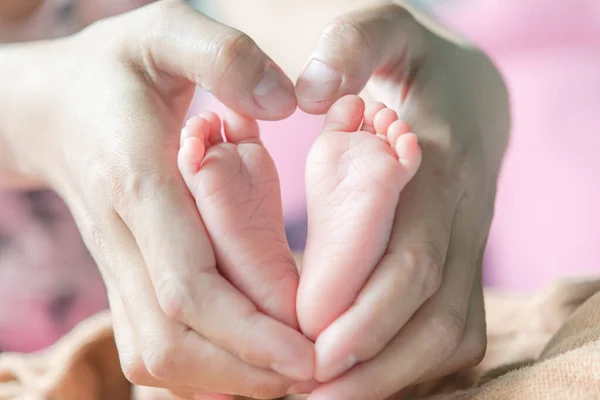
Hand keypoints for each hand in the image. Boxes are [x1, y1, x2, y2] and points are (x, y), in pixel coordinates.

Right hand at [4, 1, 314, 397]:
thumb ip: (225, 56)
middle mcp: (122, 239)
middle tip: (316, 372)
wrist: (52, 108)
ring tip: (291, 373)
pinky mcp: (123, 279)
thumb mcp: (167, 33)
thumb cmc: (118, 68)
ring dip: (226, 377)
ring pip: (160, 356)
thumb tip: (286, 102)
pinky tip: (250, 361)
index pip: (188, 284)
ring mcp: (117, 267)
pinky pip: (156, 346)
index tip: (309, 353)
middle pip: (175, 339)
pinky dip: (205, 367)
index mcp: (138, 182)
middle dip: (247, 369)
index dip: (249, 331)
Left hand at [295, 2, 508, 398]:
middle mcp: (463, 218)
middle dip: (371, 357)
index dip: (364, 303)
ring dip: (389, 375)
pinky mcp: (463, 270)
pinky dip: (407, 368)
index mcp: (441, 166)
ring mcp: (470, 250)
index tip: (308, 341)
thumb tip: (307, 87)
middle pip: (428, 309)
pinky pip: (449, 335)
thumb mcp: (389, 30)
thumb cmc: (416, 66)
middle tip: (307, 391)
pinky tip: (359, 381)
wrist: (471, 96)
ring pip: (446, 334)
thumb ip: (354, 43)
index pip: (411, 252)